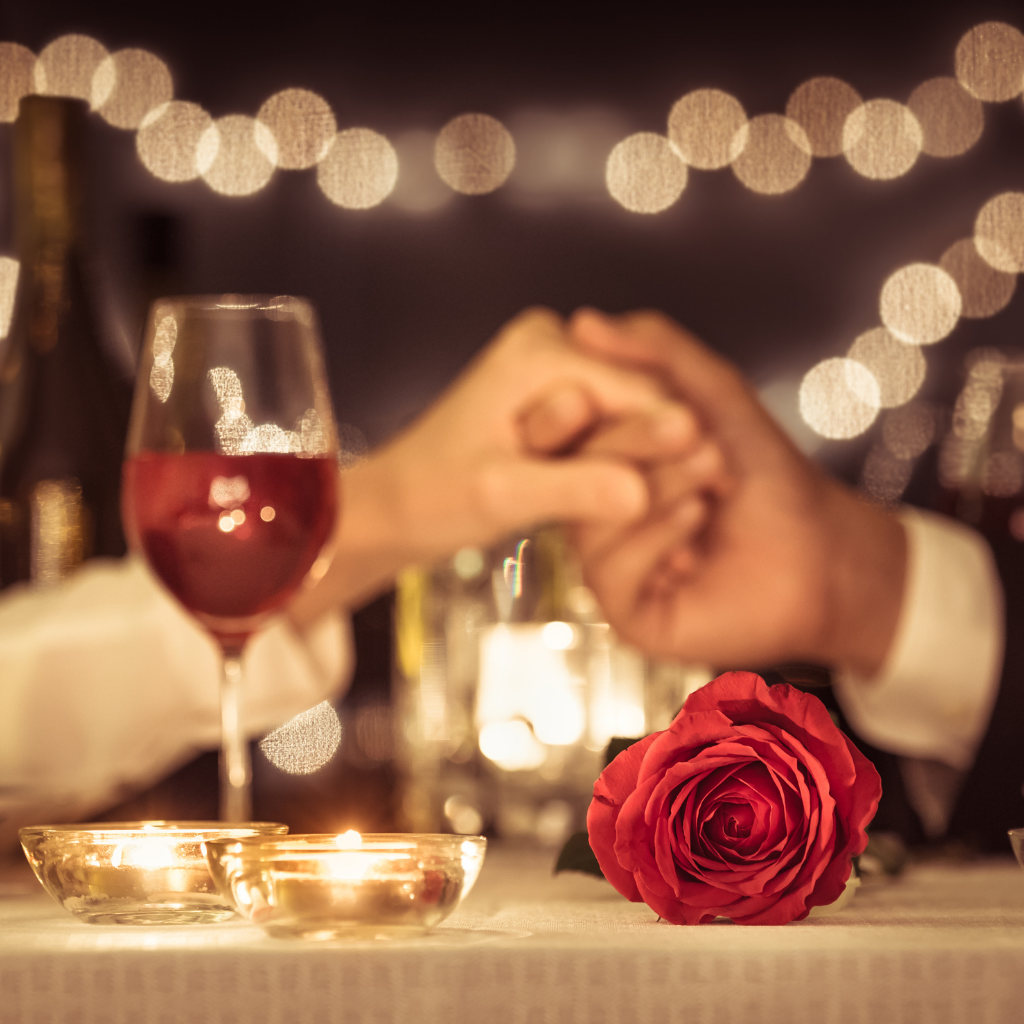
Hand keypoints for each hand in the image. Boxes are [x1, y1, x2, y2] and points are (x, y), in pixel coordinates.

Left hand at [291, 308, 708, 615]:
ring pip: (630, 413)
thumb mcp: (504, 496)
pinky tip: (641, 498)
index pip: (638, 391)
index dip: (675, 440)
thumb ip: (576, 489)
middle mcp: (550, 342)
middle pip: (639, 397)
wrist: (396, 506)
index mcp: (539, 351)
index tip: (720, 482)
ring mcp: (554, 366)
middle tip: (703, 499)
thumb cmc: (433, 498)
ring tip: (676, 505)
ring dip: (644, 460)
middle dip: (660, 452)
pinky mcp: (555, 394)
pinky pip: (610, 424)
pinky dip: (622, 461)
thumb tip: (646, 494)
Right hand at [568, 309, 906, 676]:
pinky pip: (609, 571)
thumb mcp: (713, 394)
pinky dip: (654, 536)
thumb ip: (655, 352)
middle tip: (698, 432)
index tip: (647, 394)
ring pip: (591, 519)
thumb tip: (582, 322)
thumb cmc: (768, 476)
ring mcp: (610, 565)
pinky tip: (697, 518)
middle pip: (574, 470)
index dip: (596, 406)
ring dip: (658, 483)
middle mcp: (597, 514)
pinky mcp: (629, 612)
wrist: (822, 548)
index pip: (564, 429)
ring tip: (713, 473)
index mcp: (605, 466)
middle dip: (640, 440)